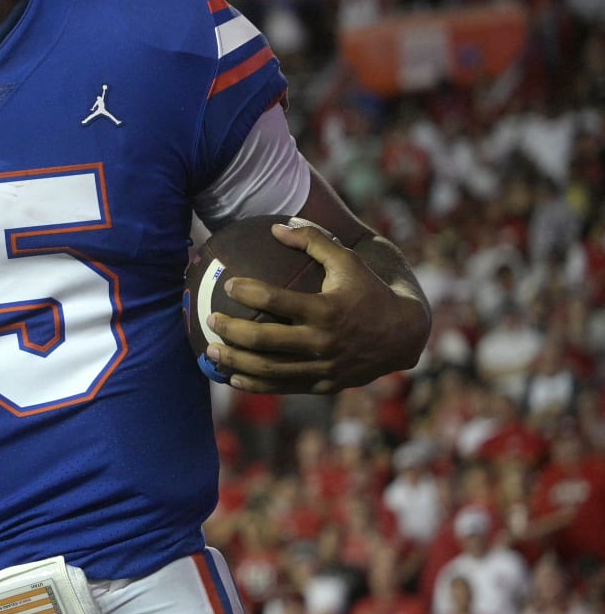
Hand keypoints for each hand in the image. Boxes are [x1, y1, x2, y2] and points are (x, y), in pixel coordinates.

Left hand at [203, 221, 422, 392]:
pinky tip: (233, 377)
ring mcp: (323, 367)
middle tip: (210, 320)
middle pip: (265, 340)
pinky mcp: (324, 385)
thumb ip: (314, 240)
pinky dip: (256, 384)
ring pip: (270, 369)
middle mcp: (322, 341)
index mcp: (326, 310)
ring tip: (210, 351)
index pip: (276, 301)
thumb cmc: (369, 291)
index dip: (247, 292)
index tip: (228, 285)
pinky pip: (284, 387)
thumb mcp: (348, 260)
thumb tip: (277, 227)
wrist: (404, 335)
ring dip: (236, 361)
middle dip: (231, 331)